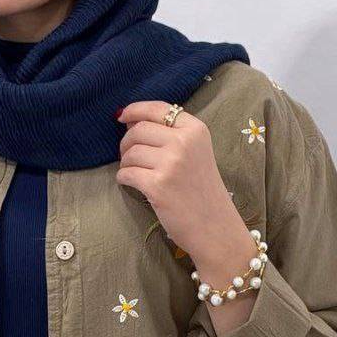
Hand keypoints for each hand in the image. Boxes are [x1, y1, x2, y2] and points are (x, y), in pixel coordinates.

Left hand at [114, 100, 259, 331]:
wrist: (215, 227)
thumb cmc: (203, 192)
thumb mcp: (197, 154)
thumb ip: (172, 136)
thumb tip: (131, 123)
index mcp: (195, 130)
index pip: (158, 108)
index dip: (135, 110)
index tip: (122, 117)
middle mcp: (184, 142)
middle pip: (139, 129)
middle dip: (126, 141)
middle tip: (128, 156)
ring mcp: (170, 163)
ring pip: (130, 152)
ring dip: (125, 163)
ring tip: (133, 173)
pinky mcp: (157, 185)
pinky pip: (127, 173)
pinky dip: (123, 178)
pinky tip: (130, 183)